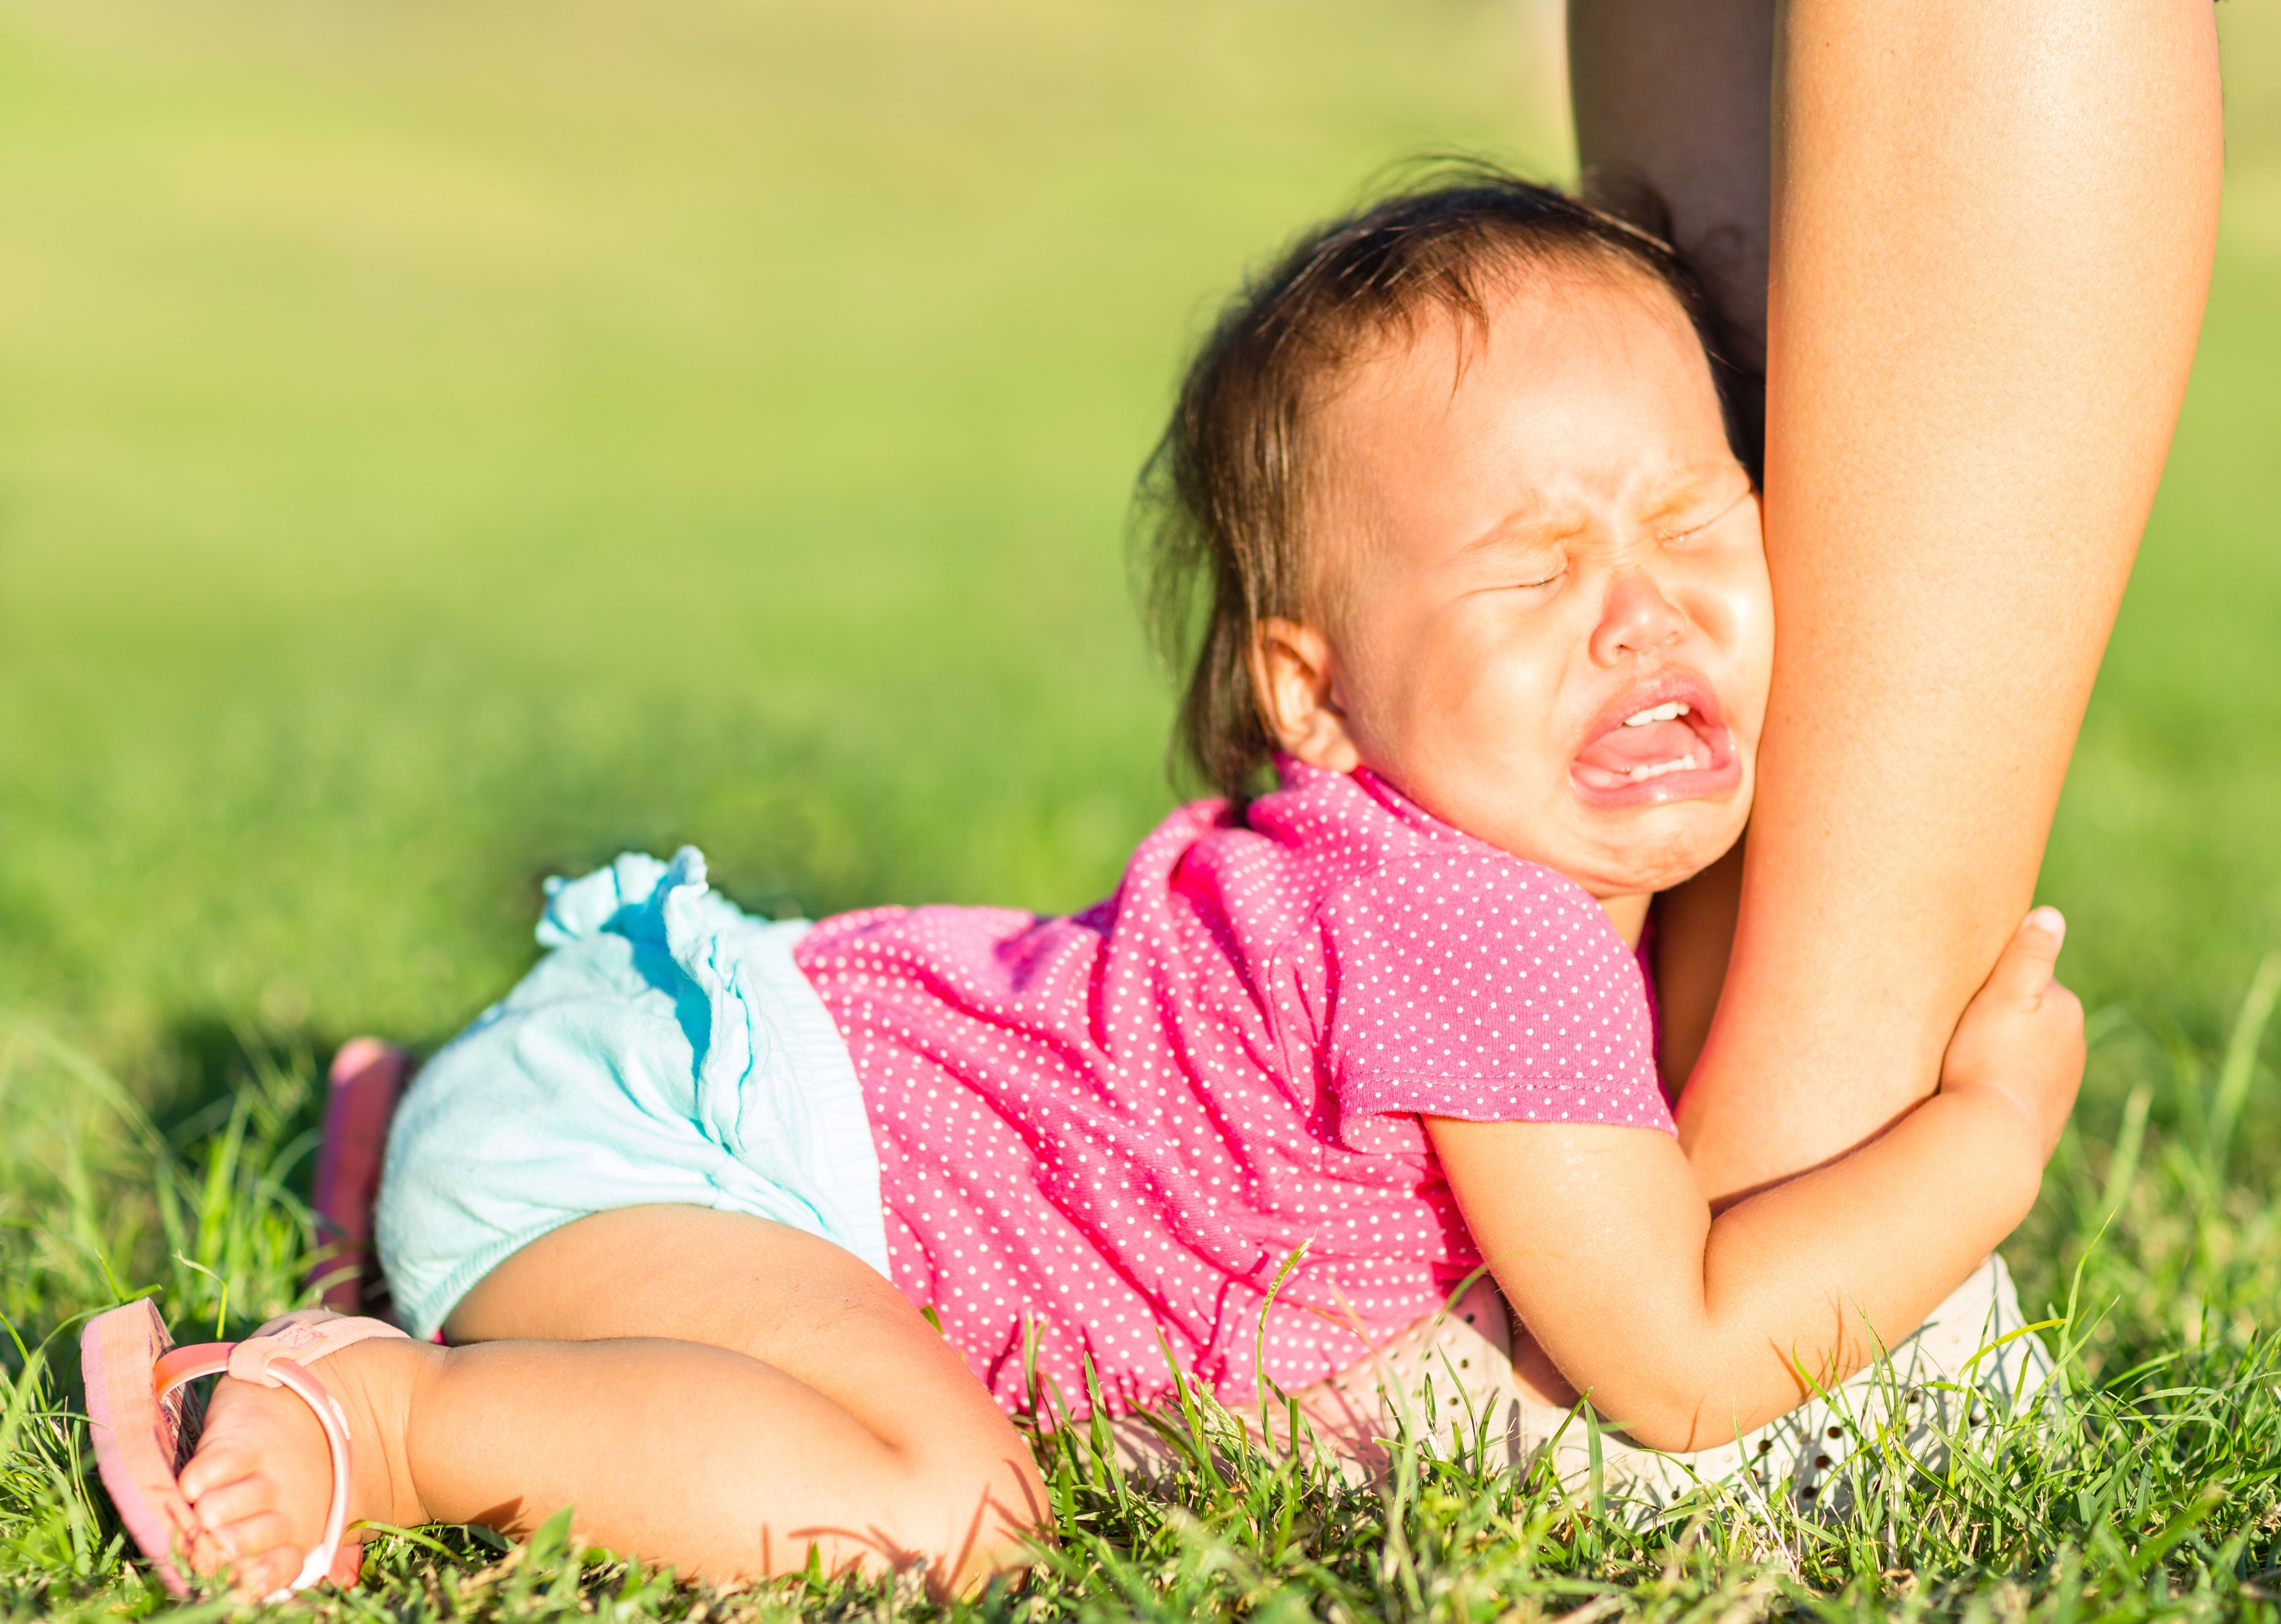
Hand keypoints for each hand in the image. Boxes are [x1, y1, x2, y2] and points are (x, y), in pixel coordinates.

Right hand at [1938, 908, 2084, 1161]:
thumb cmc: (1988, 1059)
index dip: (1994, 982)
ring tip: (1964, 1058)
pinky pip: (2022, 1086)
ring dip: (2002, 1051)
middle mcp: (2074, 1046)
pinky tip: (1978, 1088)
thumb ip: (2029, 955)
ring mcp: (2062, 1085)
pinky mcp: (2046, 1117)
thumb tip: (2051, 914)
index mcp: (2066, 1010)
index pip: (2028, 979)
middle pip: (2029, 1017)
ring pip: (2027, 1053)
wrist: (1991, 1138)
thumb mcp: (2004, 997)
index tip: (1965, 991)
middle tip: (1959, 1025)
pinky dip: (2004, 1082)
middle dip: (2001, 1017)